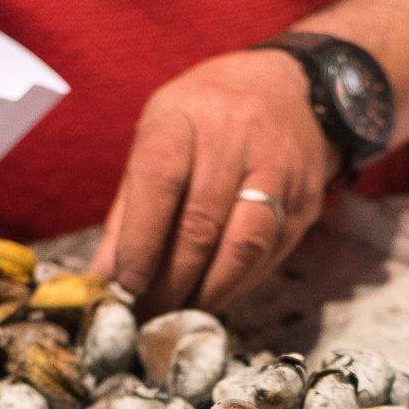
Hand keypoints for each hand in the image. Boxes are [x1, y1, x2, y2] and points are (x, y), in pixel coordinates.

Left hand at [89, 49, 338, 313]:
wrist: (289, 90)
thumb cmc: (206, 121)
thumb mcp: (159, 141)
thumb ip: (131, 210)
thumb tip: (103, 279)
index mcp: (184, 118)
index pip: (160, 183)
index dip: (141, 242)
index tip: (126, 286)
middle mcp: (234, 138)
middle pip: (202, 224)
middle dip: (172, 281)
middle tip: (150, 317)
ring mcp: (277, 170)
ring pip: (244, 245)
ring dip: (210, 292)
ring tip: (183, 316)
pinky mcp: (305, 200)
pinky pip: (270, 254)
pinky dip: (239, 285)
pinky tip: (216, 297)